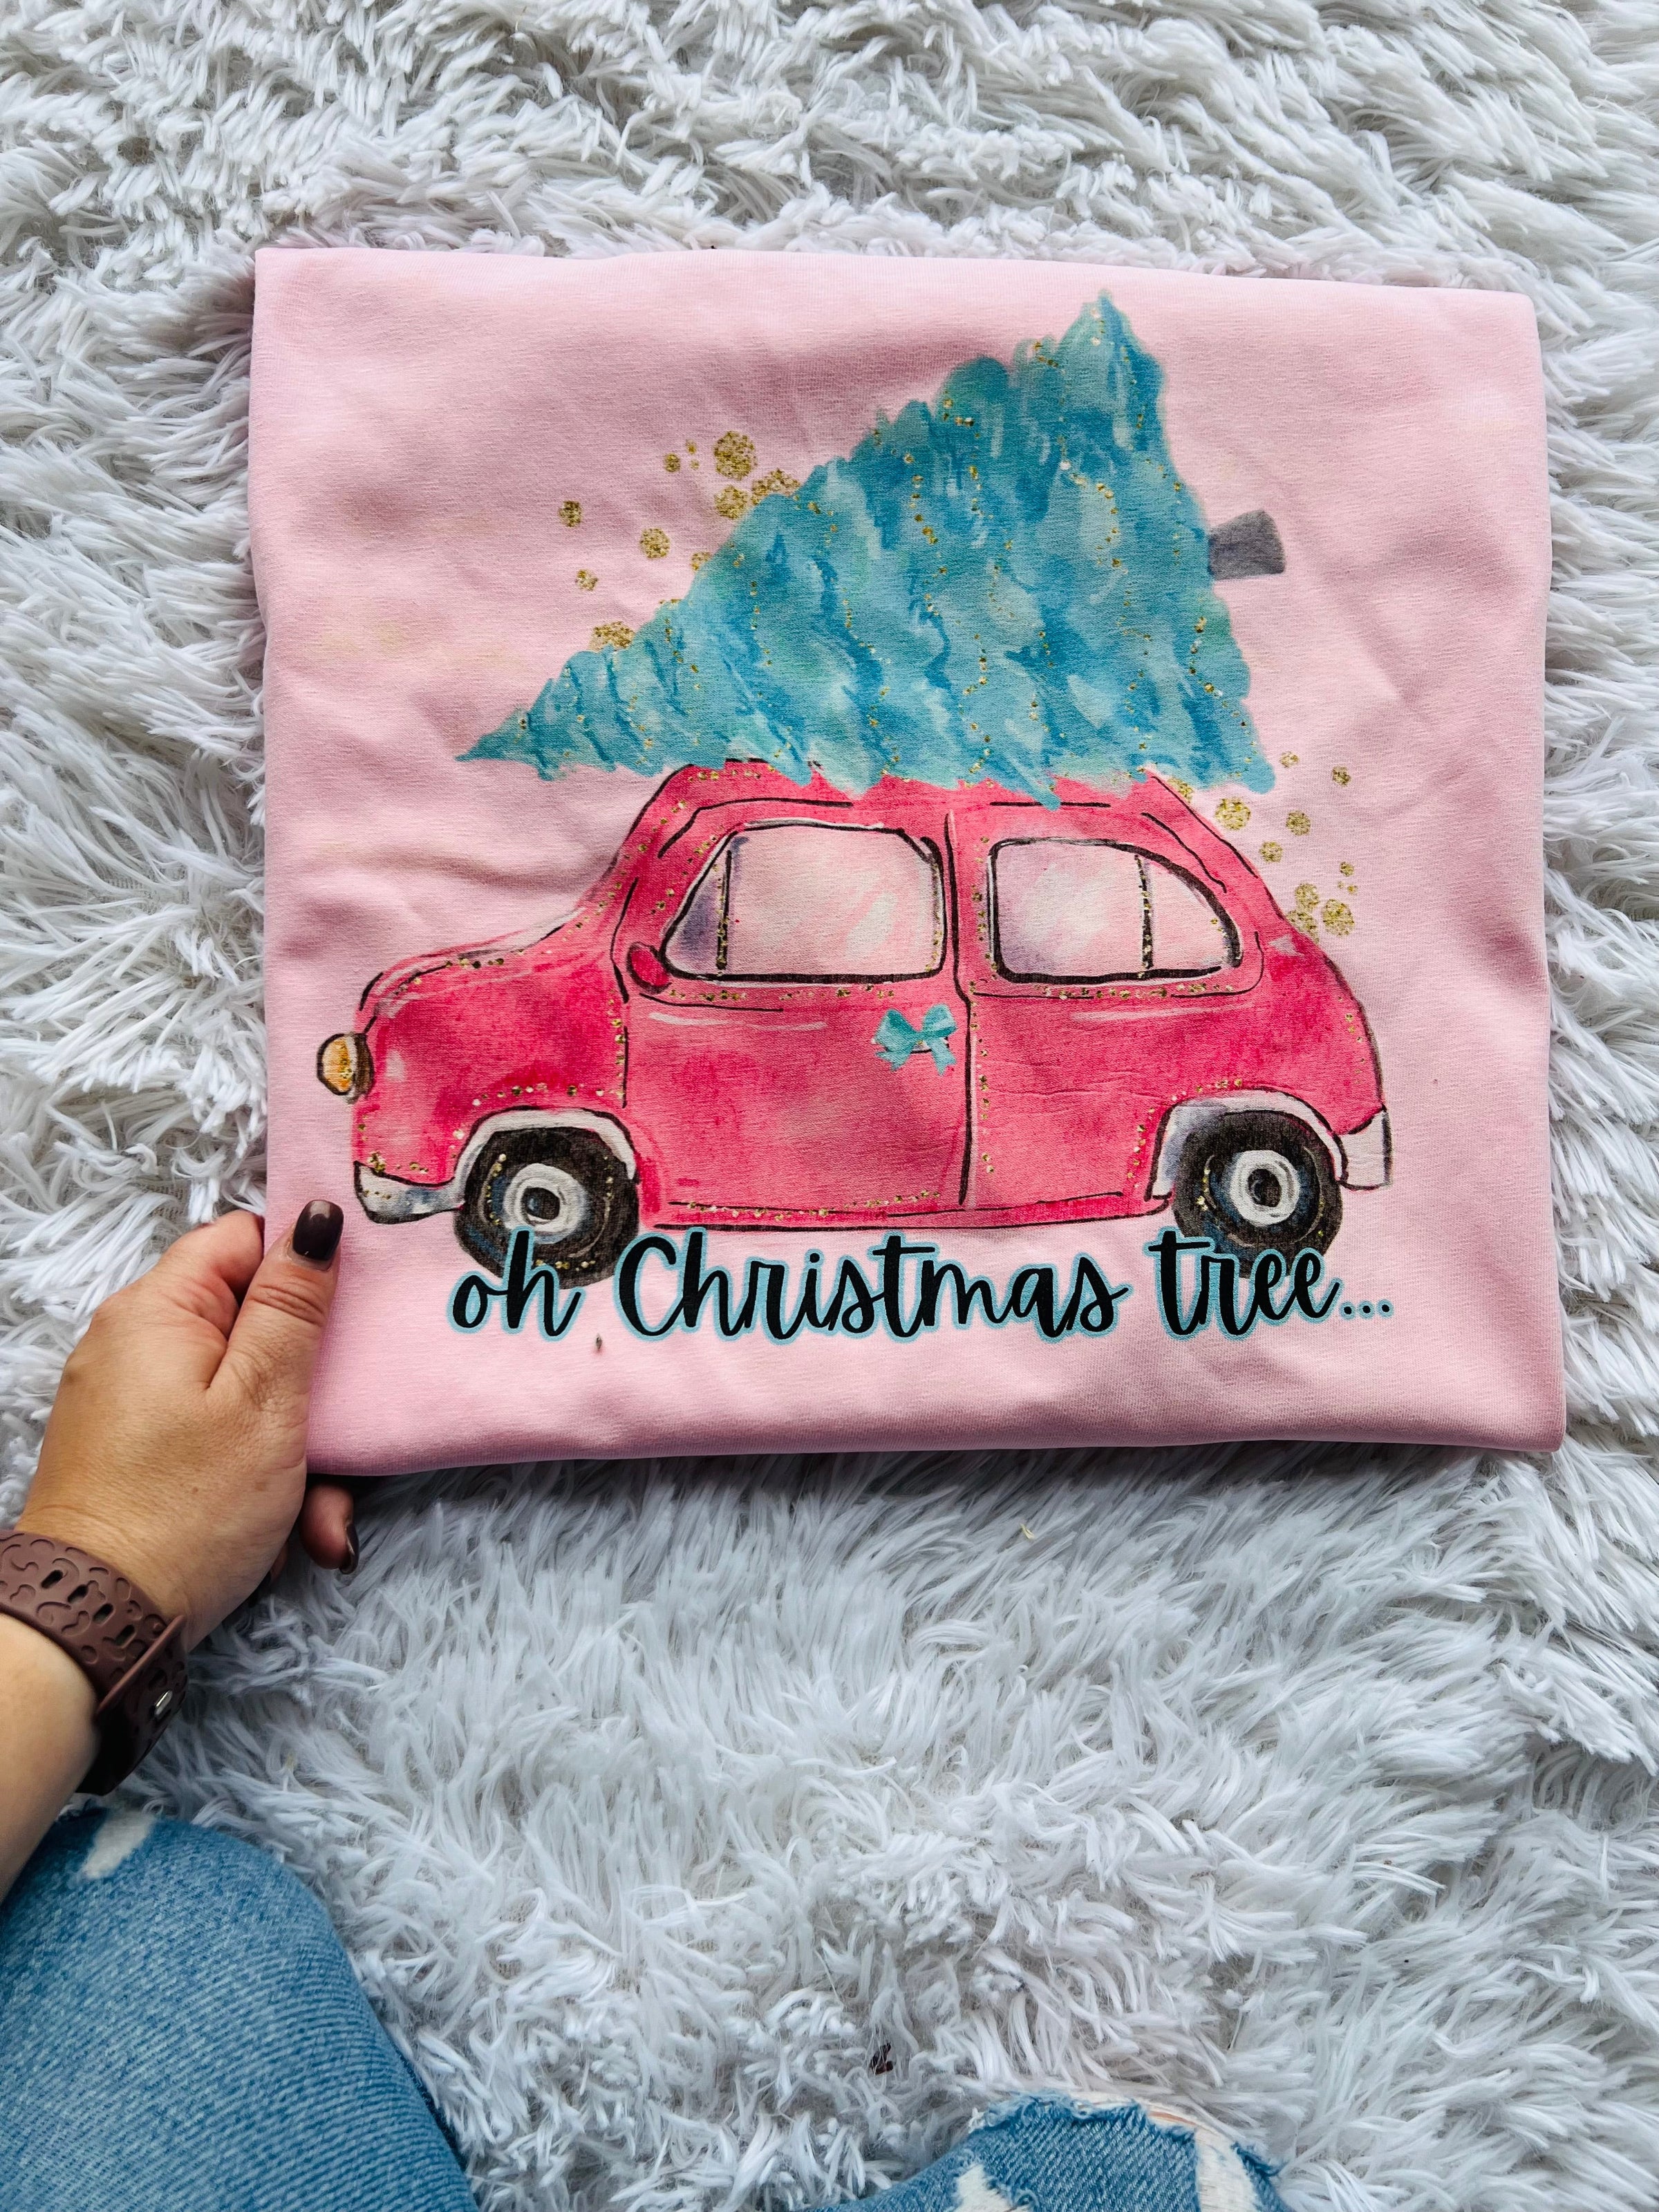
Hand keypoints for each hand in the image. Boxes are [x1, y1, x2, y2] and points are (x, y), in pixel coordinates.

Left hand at [17, 1204, 355, 1646]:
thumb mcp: (264, 1401)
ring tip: (318, 1520)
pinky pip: (218, 1443)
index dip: (305, 1271)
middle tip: (346, 1448)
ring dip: (299, 1457)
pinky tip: (283, 1541)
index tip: (353, 1317)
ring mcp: (134, 1402)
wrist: (98, 1624)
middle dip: (313, 1392)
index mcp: (158, 1311)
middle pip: (253, 1329)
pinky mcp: (139, 1453)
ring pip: (246, 1398)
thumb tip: (314, 1218)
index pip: (244, 1241)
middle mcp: (135, 1345)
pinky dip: (259, 1484)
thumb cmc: (184, 1511)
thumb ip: (293, 1306)